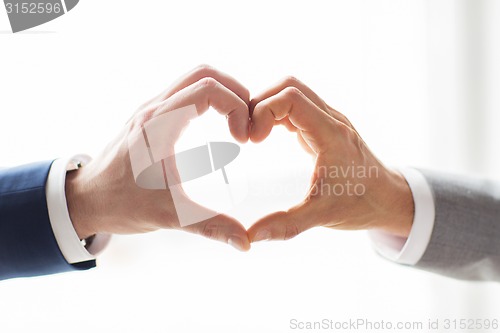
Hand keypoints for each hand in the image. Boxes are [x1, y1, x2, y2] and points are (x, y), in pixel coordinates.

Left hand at [65, 65, 250, 250]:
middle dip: (235, 92)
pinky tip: (219, 125)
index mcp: (158, 125)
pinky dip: (209, 98)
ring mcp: (151, 109)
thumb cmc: (122, 205)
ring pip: (194, 78)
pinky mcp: (151, 115)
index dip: (236, 106)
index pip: (207, 89)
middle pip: (203, 73)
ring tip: (238, 122)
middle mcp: (154, 109)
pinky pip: (185, 91)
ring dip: (222, 92)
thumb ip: (209, 226)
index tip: (243, 138)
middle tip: (248, 122)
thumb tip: (244, 242)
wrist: (86, 200)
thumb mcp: (169, 217)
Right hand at [248, 77, 413, 241]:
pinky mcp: (324, 125)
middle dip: (260, 103)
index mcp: (331, 135)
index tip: (252, 141)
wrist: (388, 199)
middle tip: (248, 134)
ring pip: (293, 91)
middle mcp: (331, 120)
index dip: (263, 111)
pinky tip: (266, 135)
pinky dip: (276, 112)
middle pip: (289, 86)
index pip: (291, 97)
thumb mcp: (322, 217)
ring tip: (254, 134)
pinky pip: (296, 104)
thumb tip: (251, 236)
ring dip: (267, 105)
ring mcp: (329, 120)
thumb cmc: (360, 205)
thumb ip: (286, 226)